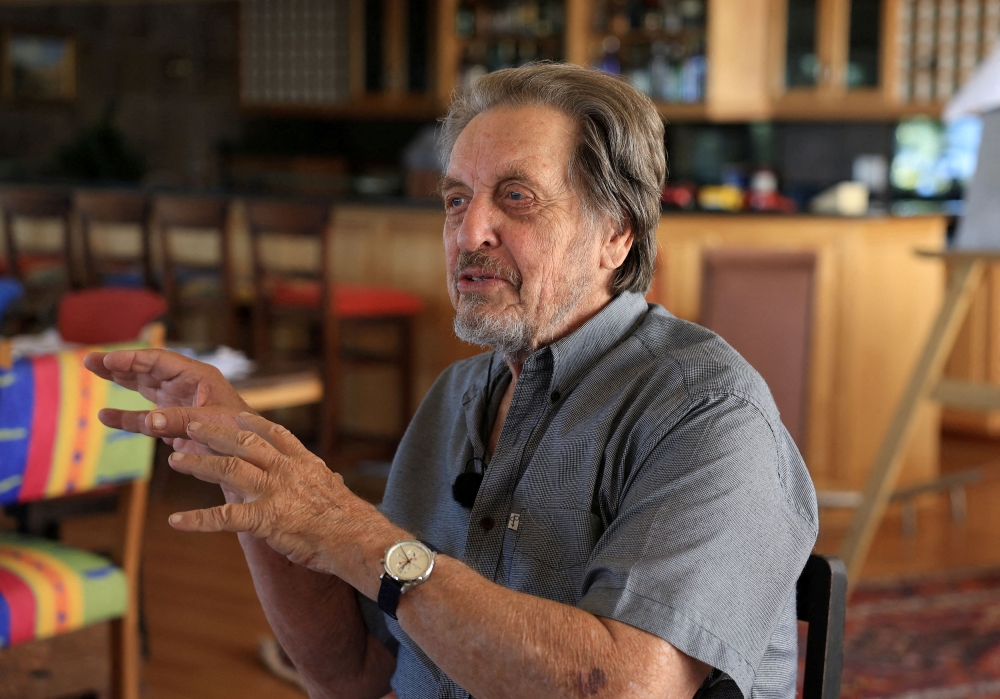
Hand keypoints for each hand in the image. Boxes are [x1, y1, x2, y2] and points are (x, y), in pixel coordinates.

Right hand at [84, 348, 253, 453]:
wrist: (254, 459)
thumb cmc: (243, 433)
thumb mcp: (213, 423)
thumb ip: (180, 420)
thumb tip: (148, 421)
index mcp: (198, 377)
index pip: (159, 362)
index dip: (132, 360)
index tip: (107, 360)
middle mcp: (186, 387)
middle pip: (147, 371)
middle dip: (119, 365)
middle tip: (89, 360)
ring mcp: (179, 406)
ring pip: (144, 390)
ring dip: (119, 384)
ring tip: (92, 373)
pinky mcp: (175, 426)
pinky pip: (146, 420)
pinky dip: (128, 419)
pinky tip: (106, 417)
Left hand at [166, 412, 402, 595]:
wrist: (357, 538)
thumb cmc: (350, 520)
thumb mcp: (335, 490)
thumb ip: (323, 480)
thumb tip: (329, 478)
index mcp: (303, 462)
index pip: (274, 433)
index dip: (252, 422)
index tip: (235, 415)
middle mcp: (286, 470)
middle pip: (243, 443)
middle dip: (214, 432)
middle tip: (190, 426)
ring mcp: (274, 492)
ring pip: (229, 469)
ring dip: (199, 463)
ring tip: (175, 459)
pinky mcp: (266, 519)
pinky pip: (225, 517)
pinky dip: (197, 519)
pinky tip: (176, 521)